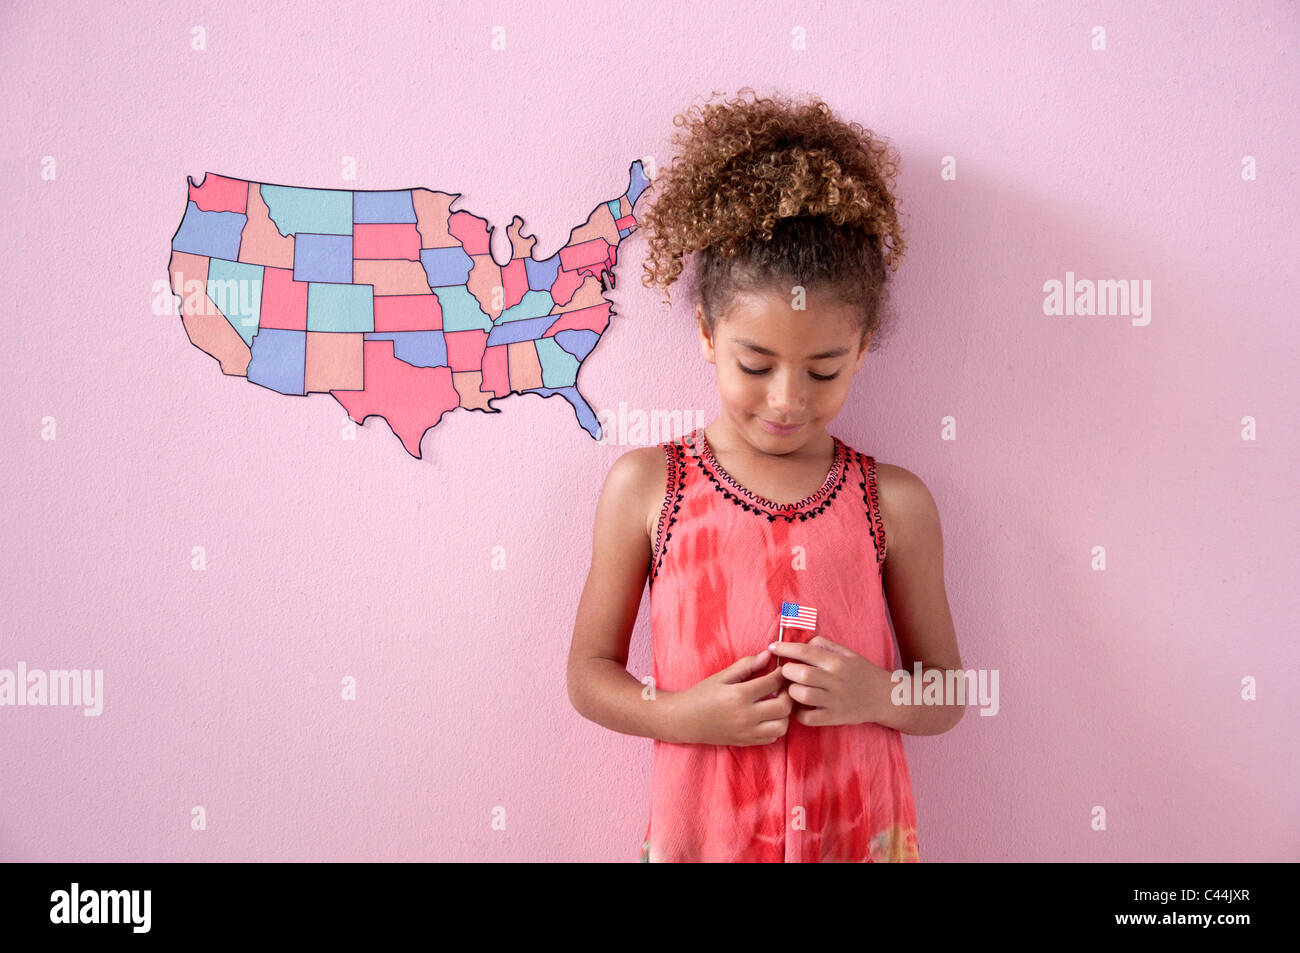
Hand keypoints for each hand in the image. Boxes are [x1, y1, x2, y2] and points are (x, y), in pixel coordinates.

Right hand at [670, 650, 793, 745]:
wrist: (684, 720)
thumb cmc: (702, 694)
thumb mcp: (721, 676)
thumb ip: (746, 665)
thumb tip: (768, 655)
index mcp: (739, 695)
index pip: (773, 682)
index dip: (782, 674)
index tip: (783, 669)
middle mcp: (746, 716)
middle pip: (784, 707)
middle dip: (788, 694)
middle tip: (782, 687)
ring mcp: (747, 732)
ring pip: (782, 726)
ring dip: (784, 714)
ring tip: (776, 703)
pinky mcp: (746, 742)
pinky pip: (772, 738)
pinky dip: (775, 727)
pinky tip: (767, 716)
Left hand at [768, 635, 893, 727]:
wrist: (884, 698)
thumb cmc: (862, 673)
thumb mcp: (847, 653)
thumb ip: (825, 645)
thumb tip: (802, 644)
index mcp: (837, 662)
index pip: (805, 652)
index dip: (785, 648)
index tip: (772, 647)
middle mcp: (835, 680)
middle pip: (800, 674)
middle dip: (787, 671)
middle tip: (786, 672)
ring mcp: (834, 701)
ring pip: (801, 695)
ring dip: (791, 691)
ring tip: (793, 689)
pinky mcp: (834, 718)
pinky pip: (807, 718)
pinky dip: (798, 713)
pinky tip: (800, 707)